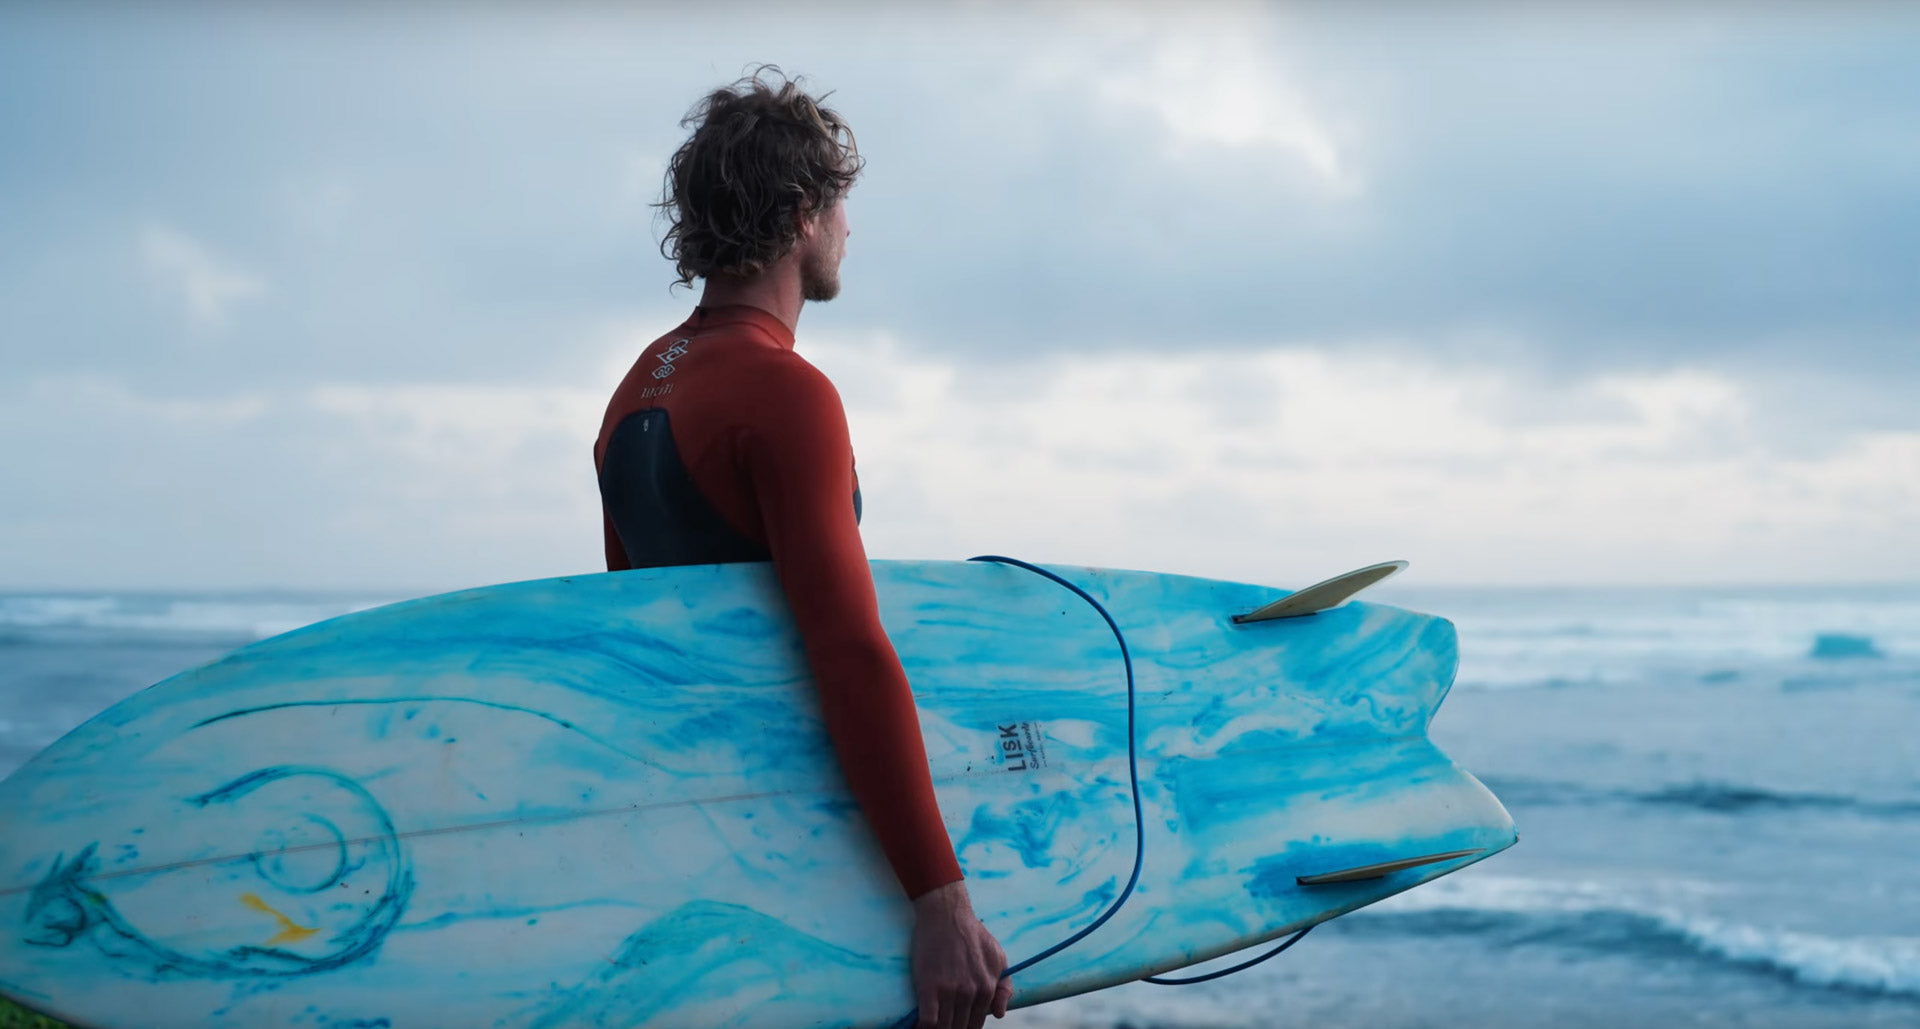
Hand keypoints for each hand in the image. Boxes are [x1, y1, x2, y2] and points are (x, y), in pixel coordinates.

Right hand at [910, 881, 1011, 1028]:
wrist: (946, 915)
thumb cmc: (973, 934)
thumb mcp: (998, 957)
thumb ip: (1003, 987)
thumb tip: (1000, 1014)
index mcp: (987, 987)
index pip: (976, 1023)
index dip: (966, 1028)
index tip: (957, 1025)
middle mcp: (970, 993)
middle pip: (960, 1027)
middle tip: (946, 1025)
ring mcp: (949, 991)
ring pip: (944, 1027)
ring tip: (932, 1026)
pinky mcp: (929, 987)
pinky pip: (927, 1021)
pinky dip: (923, 1028)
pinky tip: (920, 1025)